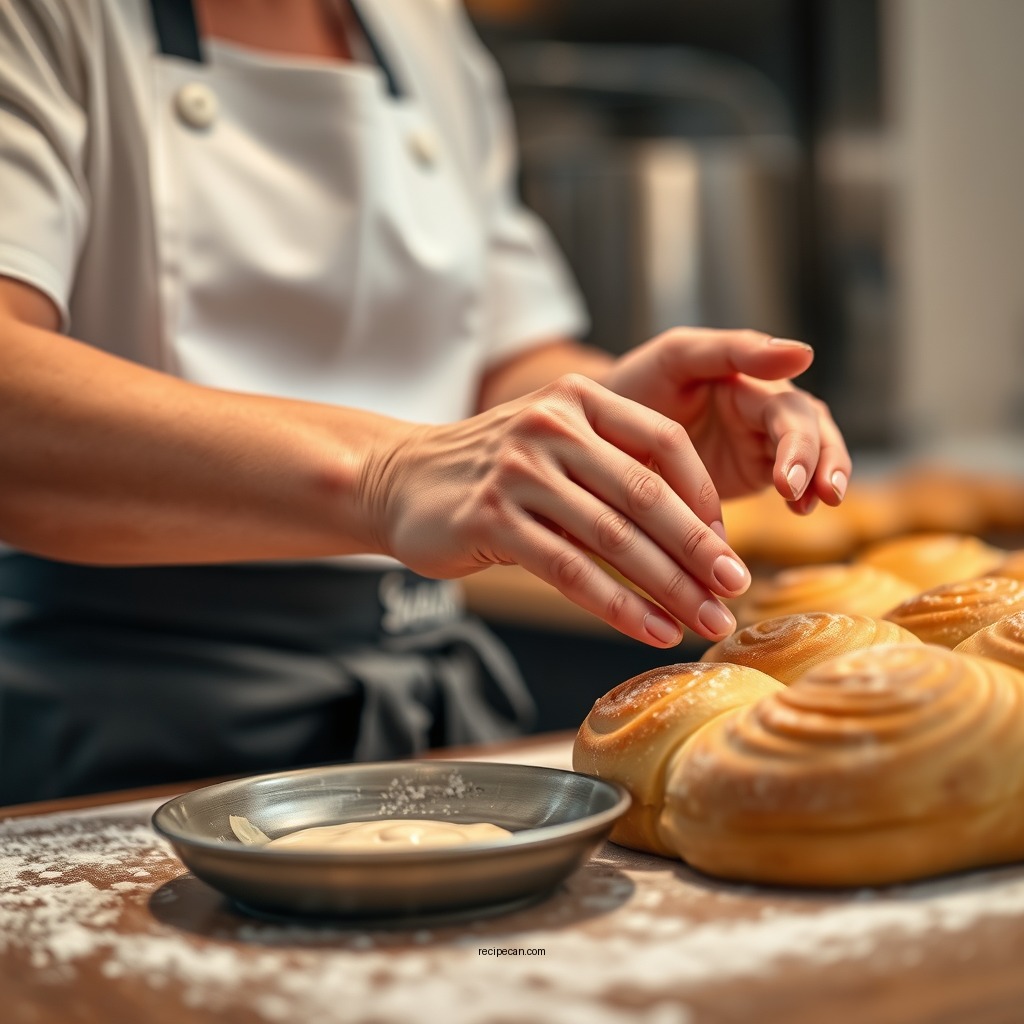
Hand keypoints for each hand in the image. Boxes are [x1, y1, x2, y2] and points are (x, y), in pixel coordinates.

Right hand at [364, 374, 750, 646]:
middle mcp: (550, 425)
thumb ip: (615, 468)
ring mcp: (518, 472)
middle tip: (736, 591)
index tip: (726, 546)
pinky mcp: (490, 520)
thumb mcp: (555, 443)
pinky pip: (570, 570)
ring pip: (614, 538)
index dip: (705, 498)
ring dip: (669, 588)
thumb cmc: (494, 471)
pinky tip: (652, 631)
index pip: (664, 443)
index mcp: (578, 399)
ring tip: (706, 622)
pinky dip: (619, 606)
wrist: (401, 479)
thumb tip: (700, 533)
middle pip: (646, 495)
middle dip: (699, 551)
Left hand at [601, 328, 850, 513]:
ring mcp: (761, 440)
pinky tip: (800, 510)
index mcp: (748, 378)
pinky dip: (802, 495)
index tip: (794, 467)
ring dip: (822, 476)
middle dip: (814, 460)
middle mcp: (763, 406)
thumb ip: (731, 351)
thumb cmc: (639, 381)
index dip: (796, 438)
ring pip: (813, 454)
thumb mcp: (677, 356)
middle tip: (806, 492)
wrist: (604, 425)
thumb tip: (804, 354)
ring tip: (821, 501)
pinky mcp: (755, 471)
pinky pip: (790, 482)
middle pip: (808, 430)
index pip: (785, 406)